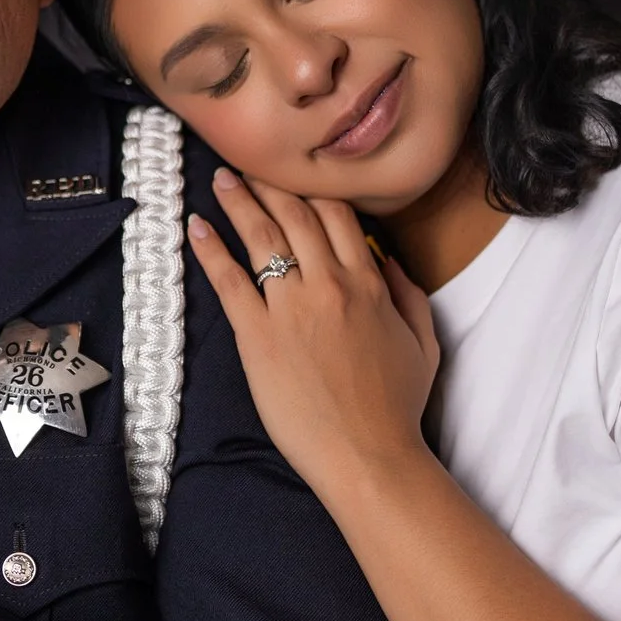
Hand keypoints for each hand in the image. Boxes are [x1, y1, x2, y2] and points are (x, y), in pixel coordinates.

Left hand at [186, 169, 441, 493]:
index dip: (313, 190)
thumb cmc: (398, 408)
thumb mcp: (424, 344)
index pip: (338, 216)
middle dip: (270, 184)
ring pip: (263, 237)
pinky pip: (230, 281)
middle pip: (296, 216)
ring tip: (222, 178)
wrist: (370, 456)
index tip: (294, 178)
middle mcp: (330, 286)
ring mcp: (291, 309)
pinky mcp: (258, 337)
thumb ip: (410, 295)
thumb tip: (388, 261)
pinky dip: (211, 249)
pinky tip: (196, 227)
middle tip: (249, 164)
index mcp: (371, 284)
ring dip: (239, 201)